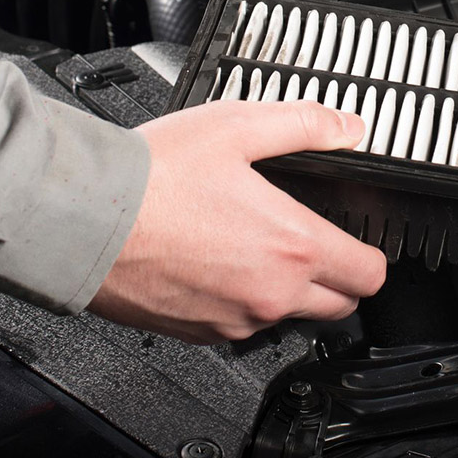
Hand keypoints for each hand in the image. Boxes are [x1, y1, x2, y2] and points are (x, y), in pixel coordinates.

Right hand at [88, 101, 386, 343]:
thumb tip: (347, 128)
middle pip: (340, 305)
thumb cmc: (155, 175)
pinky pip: (242, 324)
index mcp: (292, 246)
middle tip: (315, 239)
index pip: (369, 274)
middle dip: (339, 276)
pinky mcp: (199, 333)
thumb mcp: (240, 126)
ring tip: (256, 240)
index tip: (361, 238)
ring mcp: (234, 320)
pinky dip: (243, 299)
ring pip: (289, 316)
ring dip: (288, 288)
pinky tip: (219, 258)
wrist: (85, 216)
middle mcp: (270, 294)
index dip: (372, 253)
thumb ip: (304, 125)